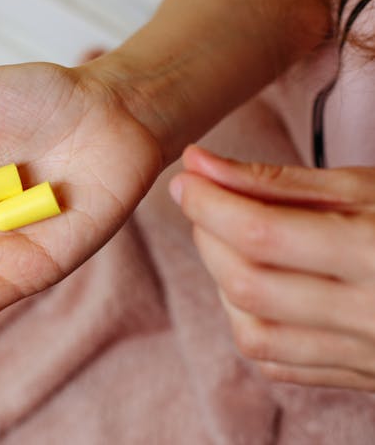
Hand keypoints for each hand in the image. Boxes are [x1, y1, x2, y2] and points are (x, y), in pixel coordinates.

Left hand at [171, 145, 374, 390]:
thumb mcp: (362, 187)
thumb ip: (274, 181)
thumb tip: (198, 164)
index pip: (263, 234)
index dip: (209, 205)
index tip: (184, 181)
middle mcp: (371, 315)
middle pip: (249, 285)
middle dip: (208, 239)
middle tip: (204, 205)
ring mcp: (365, 356)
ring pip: (253, 332)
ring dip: (222, 283)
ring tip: (230, 244)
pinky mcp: (358, 377)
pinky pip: (276, 362)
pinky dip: (248, 322)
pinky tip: (257, 286)